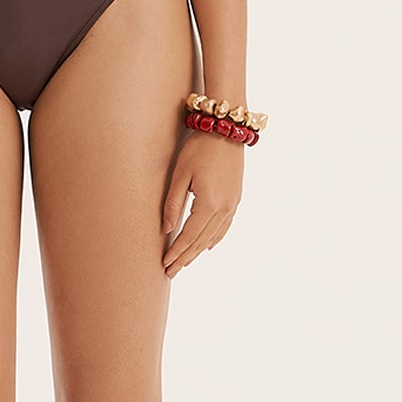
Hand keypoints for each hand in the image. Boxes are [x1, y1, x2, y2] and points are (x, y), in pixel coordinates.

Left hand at [161, 132, 244, 277]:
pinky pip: (224, 226)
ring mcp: (233, 204)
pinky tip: (206, 245)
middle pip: (201, 241)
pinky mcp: (236, 198)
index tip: (165, 264)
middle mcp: (224, 209)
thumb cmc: (199, 148)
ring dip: (197, 251)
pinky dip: (213, 239)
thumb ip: (172, 203)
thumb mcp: (180, 175)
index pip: (189, 237)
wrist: (226, 130)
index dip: (176, 252)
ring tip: (184, 262)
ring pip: (213, 236)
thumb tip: (166, 229)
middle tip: (170, 271)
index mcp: (209, 204)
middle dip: (185, 257)